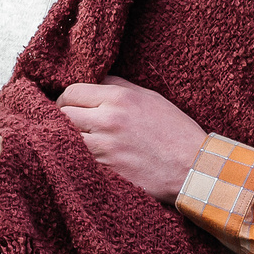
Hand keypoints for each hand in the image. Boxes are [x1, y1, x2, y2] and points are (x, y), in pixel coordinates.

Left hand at [58, 76, 206, 201]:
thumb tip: (94, 81)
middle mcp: (109, 121)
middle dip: (60, 117)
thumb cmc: (176, 133)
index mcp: (120, 98)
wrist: (194, 169)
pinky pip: (76, 161)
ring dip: (64, 140)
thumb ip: (119, 87)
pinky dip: (75, 159)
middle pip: (62, 114)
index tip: (68, 105)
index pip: (71, 91)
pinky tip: (81, 159)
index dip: (65, 98)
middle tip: (66, 124)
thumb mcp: (151, 98)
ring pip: (64, 139)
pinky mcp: (106, 172)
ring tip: (71, 141)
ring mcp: (106, 149)